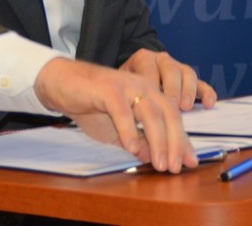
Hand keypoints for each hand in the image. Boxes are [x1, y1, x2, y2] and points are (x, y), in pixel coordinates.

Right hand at [33, 57, 197, 172]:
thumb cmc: (89, 104)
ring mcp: (126, 85)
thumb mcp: (116, 128)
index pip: (173, 117)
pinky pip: (123, 111)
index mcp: (148, 93)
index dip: (182, 140)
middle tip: (176, 167)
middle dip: (176, 142)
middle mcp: (142, 86)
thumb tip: (153, 157)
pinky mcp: (107, 88)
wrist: (60, 83)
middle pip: (168, 114)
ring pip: (150, 113)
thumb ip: (136, 140)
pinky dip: (129, 130)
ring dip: (158, 141)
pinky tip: (132, 149)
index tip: (190, 162)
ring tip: (159, 164)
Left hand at [118, 48, 217, 109]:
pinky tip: (209, 104)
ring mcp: (178, 68)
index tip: (151, 103)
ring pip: (187, 74)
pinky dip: (207, 92)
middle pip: (170, 70)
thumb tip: (133, 133)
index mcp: (143, 59)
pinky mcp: (190, 79)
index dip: (150, 86)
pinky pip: (201, 83)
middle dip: (172, 89)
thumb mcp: (122, 87)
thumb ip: (127, 101)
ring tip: (185, 108)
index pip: (147, 70)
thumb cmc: (126, 86)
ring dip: (188, 91)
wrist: (132, 76)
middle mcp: (162, 60)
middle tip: (172, 106)